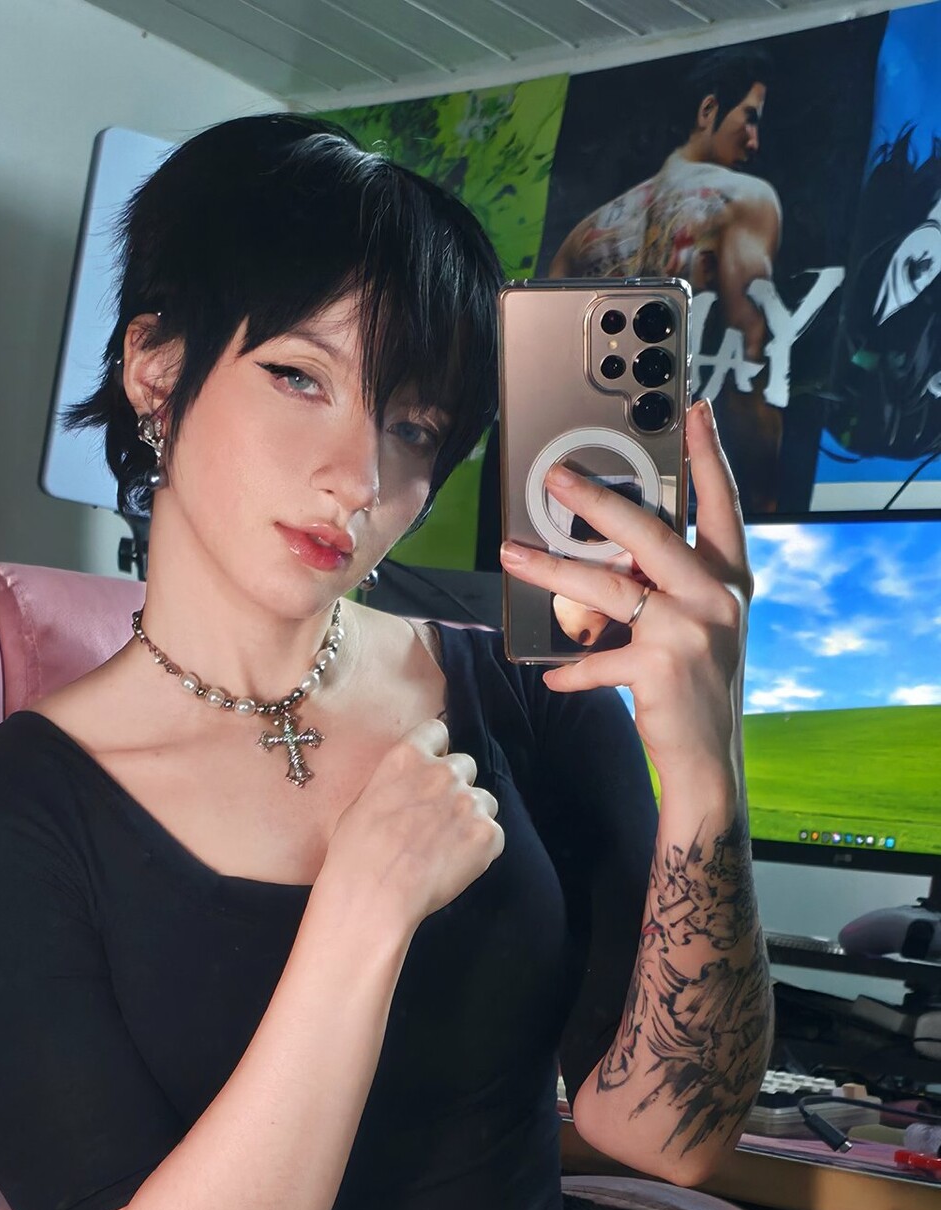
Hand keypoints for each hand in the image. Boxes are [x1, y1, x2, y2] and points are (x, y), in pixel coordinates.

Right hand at [324, 718, 503, 926]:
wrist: (374, 894)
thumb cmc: (355, 854)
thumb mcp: (362, 803)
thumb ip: (394, 785)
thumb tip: (407, 791)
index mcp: (407, 757)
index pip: (438, 732)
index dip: (436, 752)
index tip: (430, 771)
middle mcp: (443, 772)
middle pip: (465, 765)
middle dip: (454, 787)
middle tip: (436, 817)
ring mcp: (469, 802)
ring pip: (484, 801)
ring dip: (470, 817)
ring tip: (447, 846)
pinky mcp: (487, 835)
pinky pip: (493, 836)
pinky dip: (480, 849)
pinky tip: (455, 866)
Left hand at [500, 401, 750, 787]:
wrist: (709, 760)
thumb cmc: (697, 689)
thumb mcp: (700, 627)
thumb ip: (670, 587)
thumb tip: (614, 554)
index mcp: (731, 579)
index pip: (723, 505)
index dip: (710, 456)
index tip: (695, 412)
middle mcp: (717, 597)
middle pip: (650, 533)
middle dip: (598, 501)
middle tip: (556, 478)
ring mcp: (691, 630)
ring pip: (610, 586)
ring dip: (554, 570)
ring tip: (514, 557)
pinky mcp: (661, 667)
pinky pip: (599, 658)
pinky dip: (573, 668)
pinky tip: (554, 675)